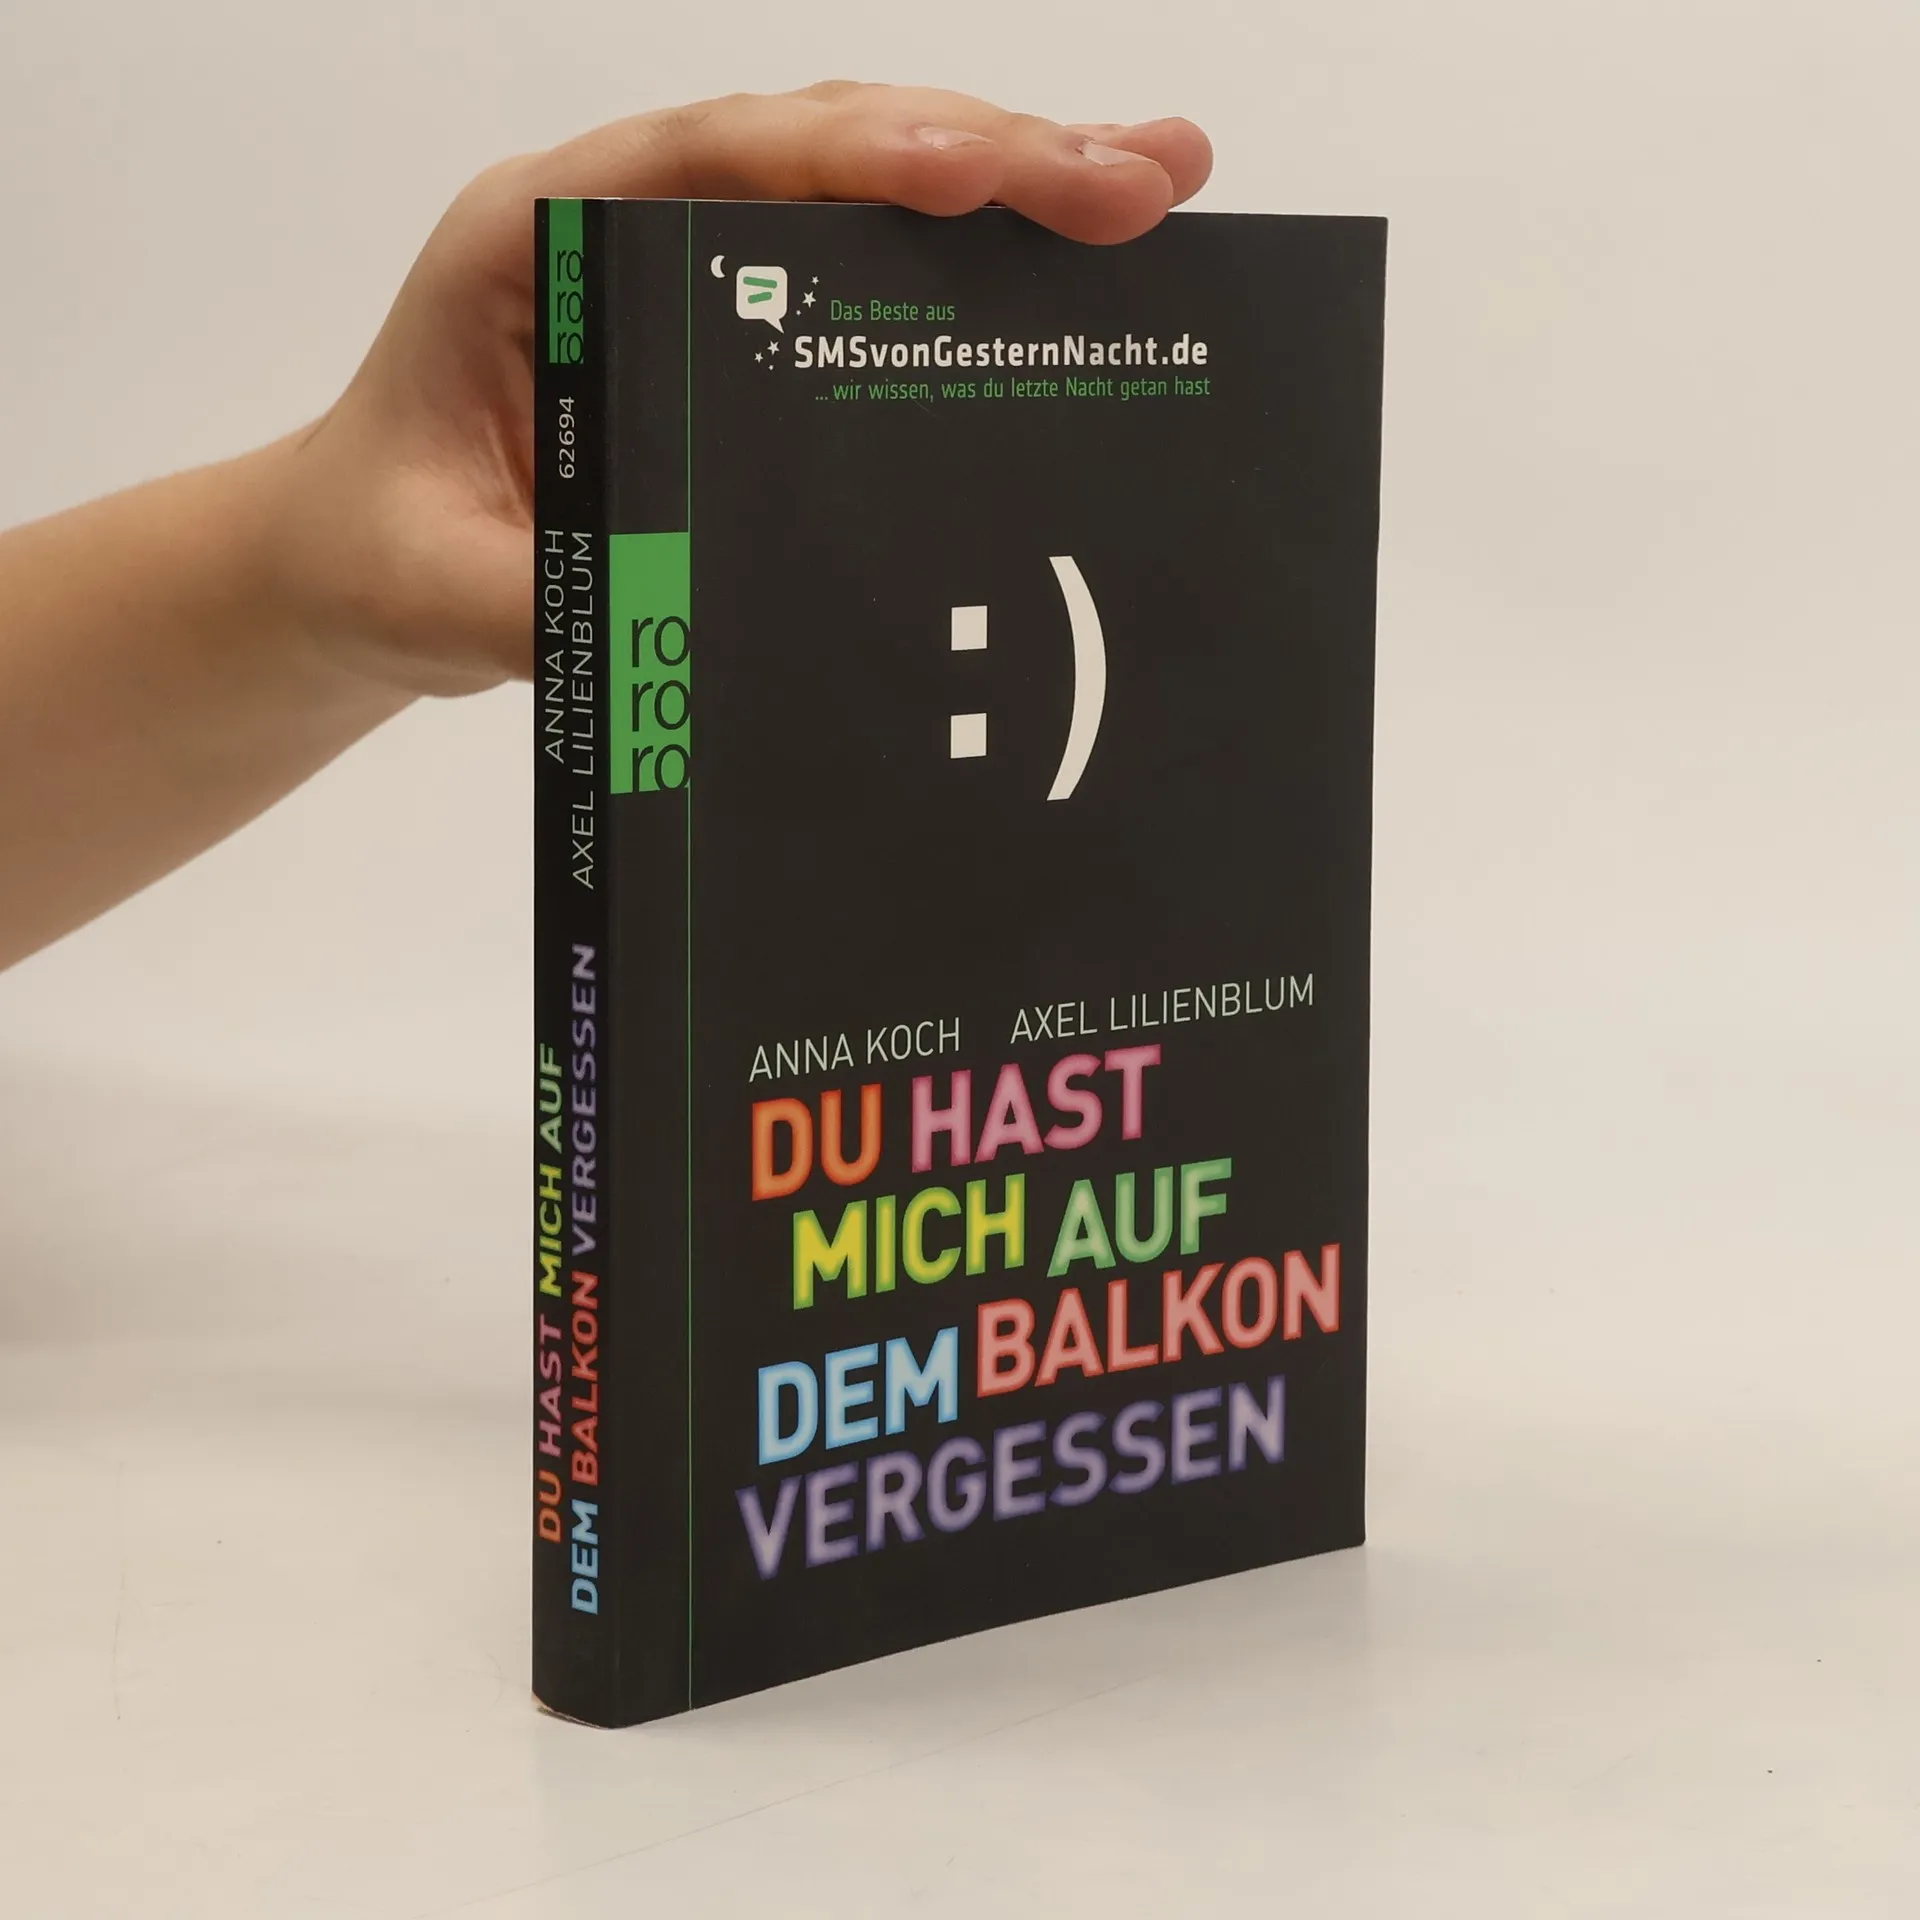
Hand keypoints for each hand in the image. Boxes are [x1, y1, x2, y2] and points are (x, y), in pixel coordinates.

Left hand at [273, 83, 1212, 697]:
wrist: (350, 566)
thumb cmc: (377, 549)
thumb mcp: (444, 586)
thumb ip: (564, 594)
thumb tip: (719, 615)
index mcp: (538, 240)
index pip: (713, 162)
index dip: (852, 157)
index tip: (977, 173)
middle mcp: (625, 226)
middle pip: (822, 151)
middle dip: (990, 154)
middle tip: (1141, 175)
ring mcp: (689, 270)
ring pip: (862, 196)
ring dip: (1009, 188)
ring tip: (1150, 185)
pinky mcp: (733, 332)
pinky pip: (859, 272)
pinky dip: (965, 266)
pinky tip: (1066, 268)